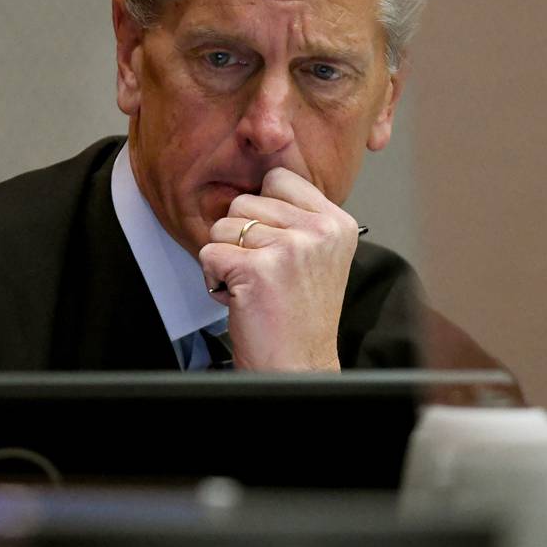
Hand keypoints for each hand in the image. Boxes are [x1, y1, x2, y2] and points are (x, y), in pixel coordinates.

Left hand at [198, 167, 360, 371]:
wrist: (298, 367)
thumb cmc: (300, 317)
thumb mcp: (318, 255)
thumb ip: (296, 217)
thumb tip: (255, 187)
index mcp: (336, 222)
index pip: (279, 179)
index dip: (262, 209)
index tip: (272, 242)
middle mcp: (318, 230)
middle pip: (245, 201)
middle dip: (240, 237)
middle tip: (263, 272)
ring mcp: (290, 247)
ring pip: (223, 225)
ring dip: (226, 257)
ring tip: (252, 284)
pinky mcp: (259, 268)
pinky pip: (210, 251)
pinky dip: (213, 277)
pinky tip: (240, 296)